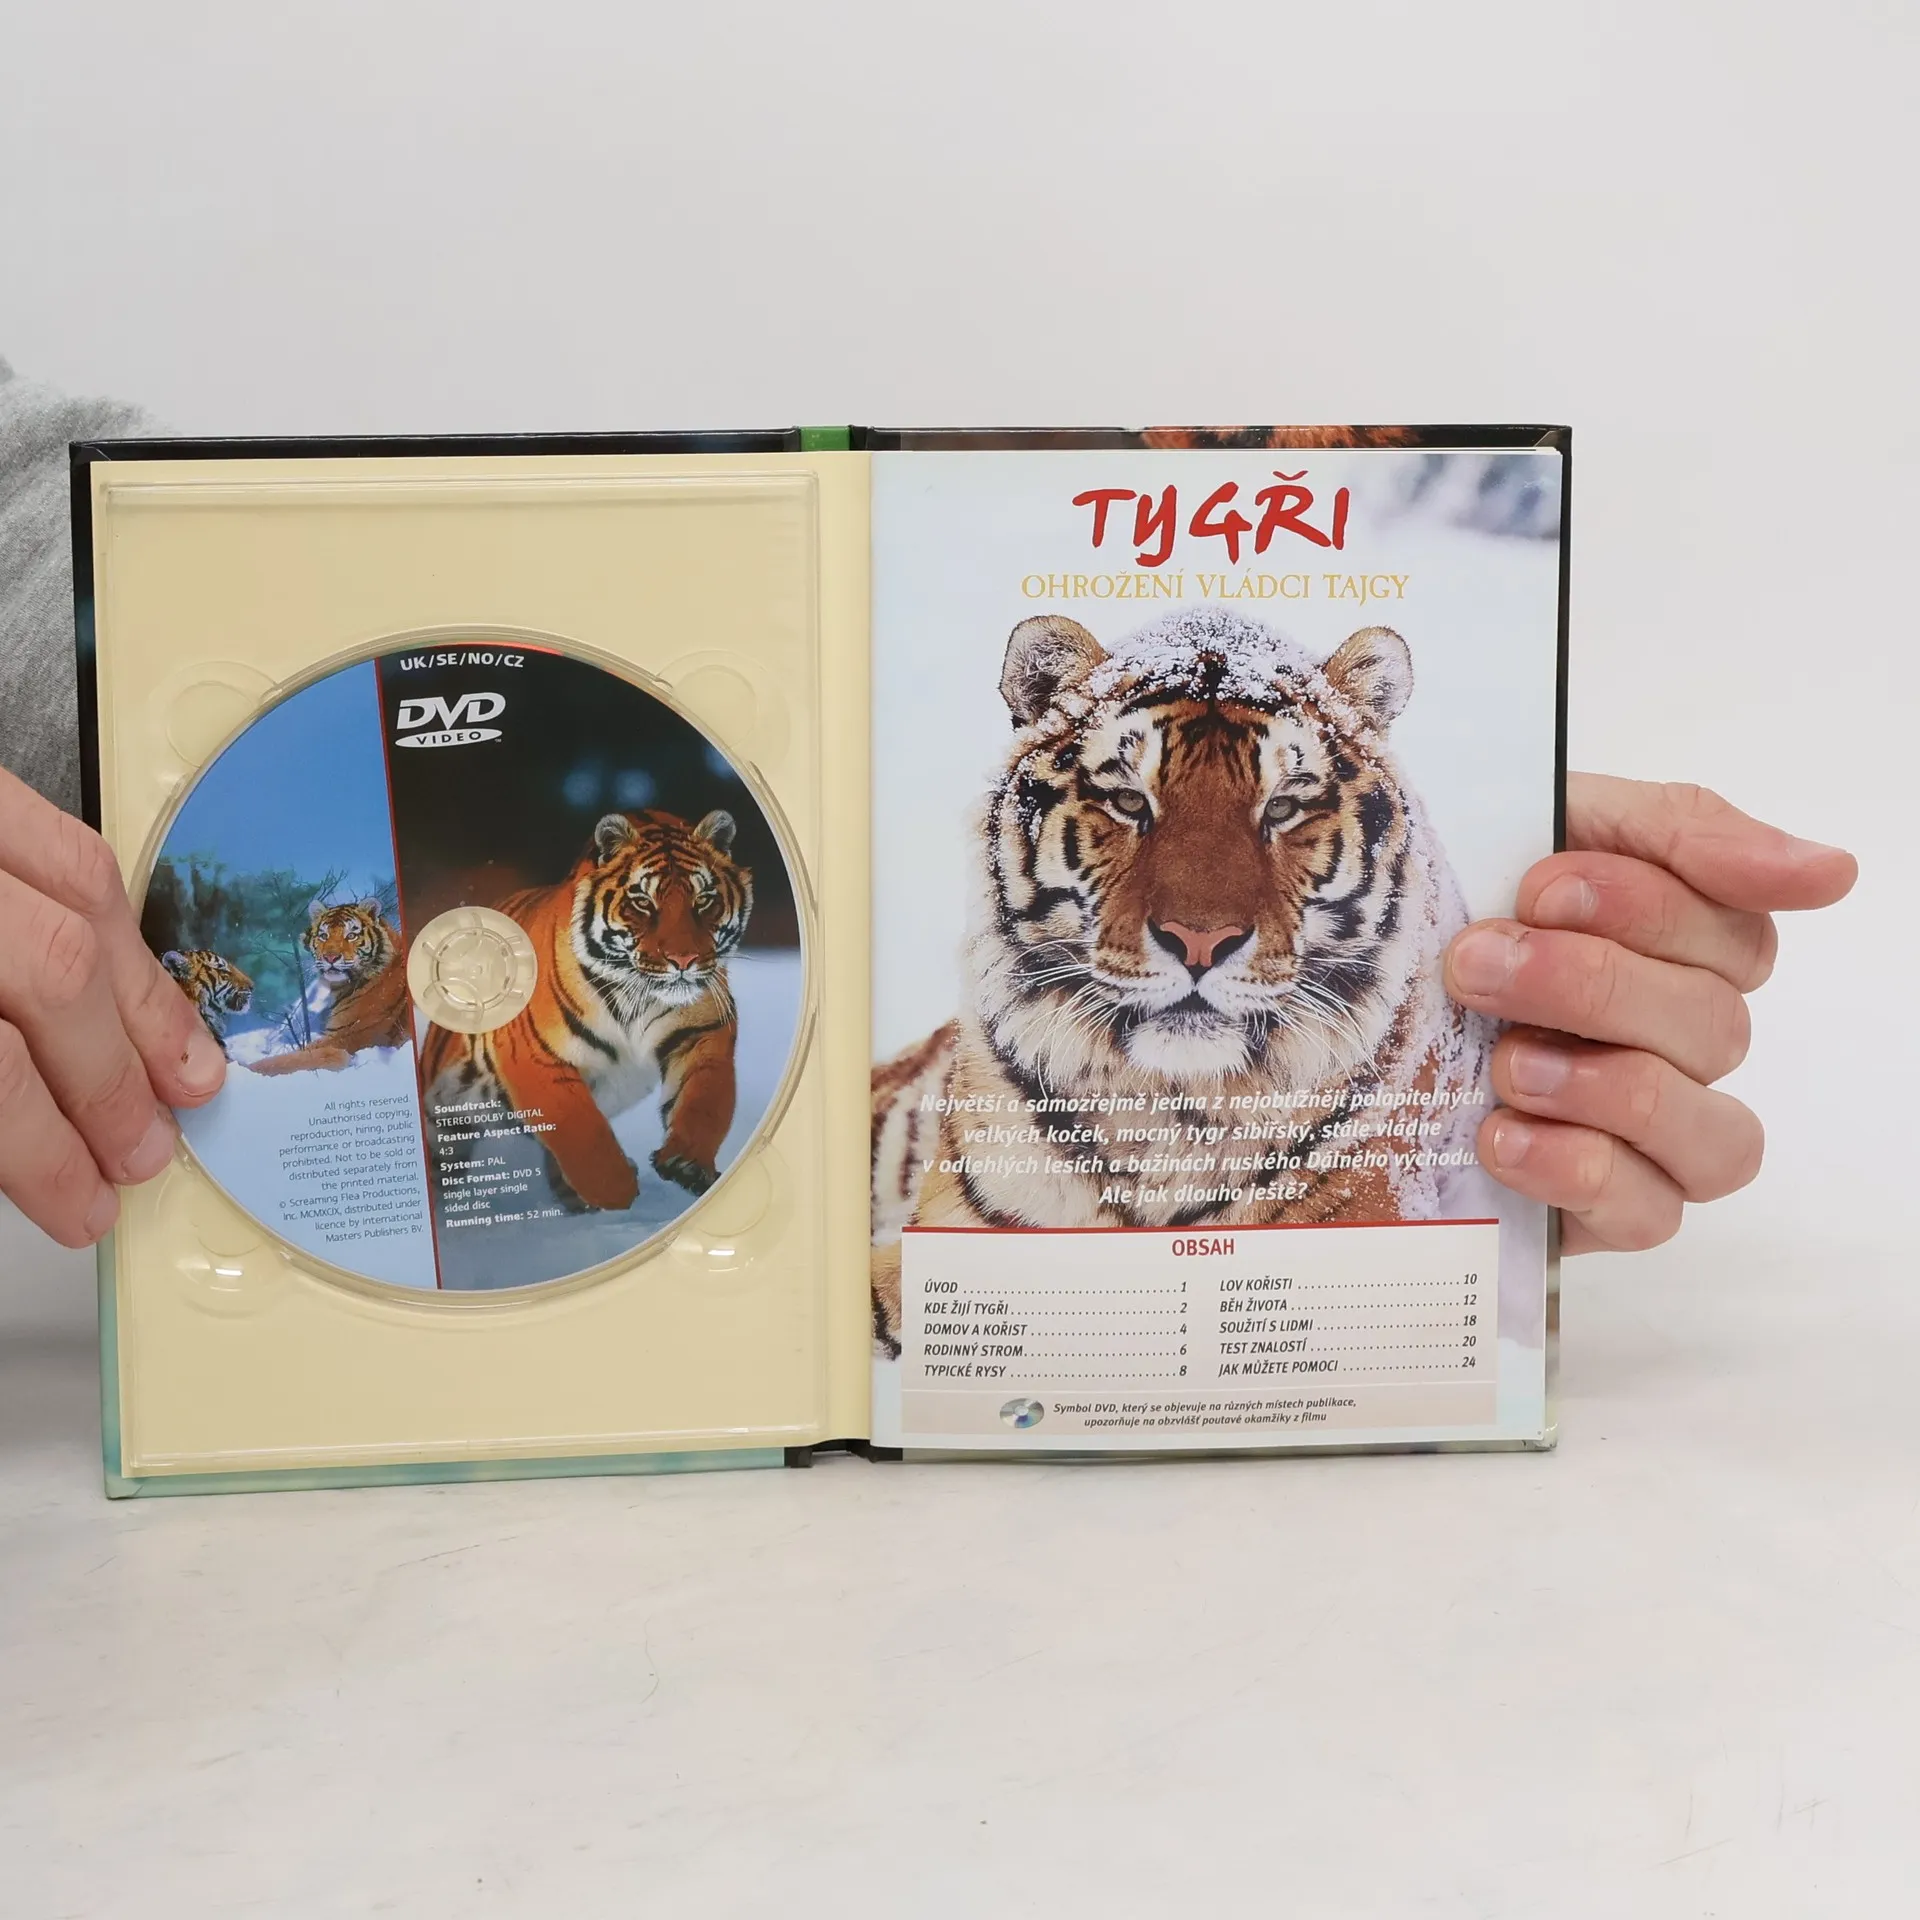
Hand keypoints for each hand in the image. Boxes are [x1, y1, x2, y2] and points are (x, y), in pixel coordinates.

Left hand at [0, 767, 225, 1245]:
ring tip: (178, 1073)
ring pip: (76, 893)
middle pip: (49, 972)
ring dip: (140, 996)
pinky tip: (127, 963)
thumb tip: (23, 1150)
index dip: (43, 1149)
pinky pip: (57, 831)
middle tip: (139, 1153)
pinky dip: (109, 906)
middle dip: (110, 1081)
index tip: (77, 1204)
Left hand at [1443, 774, 1856, 1253]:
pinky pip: (1649, 1212)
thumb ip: (1682, 833)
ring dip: (1603, 1087)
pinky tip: (1503, 1135)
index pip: (1734, 933)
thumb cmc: (1456, 894)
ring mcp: (1654, 1131)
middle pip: (1712, 1027)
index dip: (1642, 909)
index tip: (1539, 887)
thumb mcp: (1547, 824)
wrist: (1333, 989)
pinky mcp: (1604, 1207)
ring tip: (1505, 1062)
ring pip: (1712, 1133)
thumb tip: (1832, 872)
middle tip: (1477, 966)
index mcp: (1684, 944)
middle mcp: (1684, 1039)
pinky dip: (1579, 1170)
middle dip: (1588, 987)